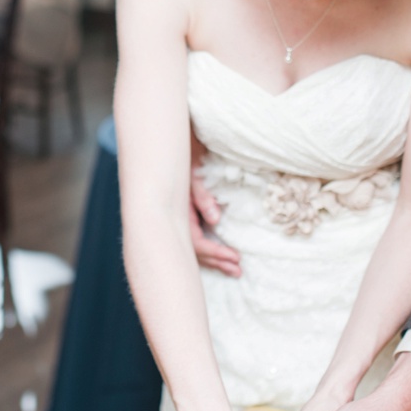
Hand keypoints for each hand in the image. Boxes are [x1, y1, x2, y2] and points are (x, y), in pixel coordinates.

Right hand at [189, 143, 240, 277]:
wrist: (173, 139)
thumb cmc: (185, 153)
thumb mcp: (195, 172)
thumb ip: (203, 196)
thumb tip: (216, 220)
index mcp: (177, 211)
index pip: (196, 242)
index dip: (215, 252)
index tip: (235, 257)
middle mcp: (176, 218)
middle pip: (194, 250)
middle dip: (216, 262)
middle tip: (237, 270)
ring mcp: (178, 218)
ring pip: (193, 247)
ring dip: (213, 259)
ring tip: (233, 268)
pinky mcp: (182, 215)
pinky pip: (193, 239)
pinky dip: (207, 250)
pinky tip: (218, 256)